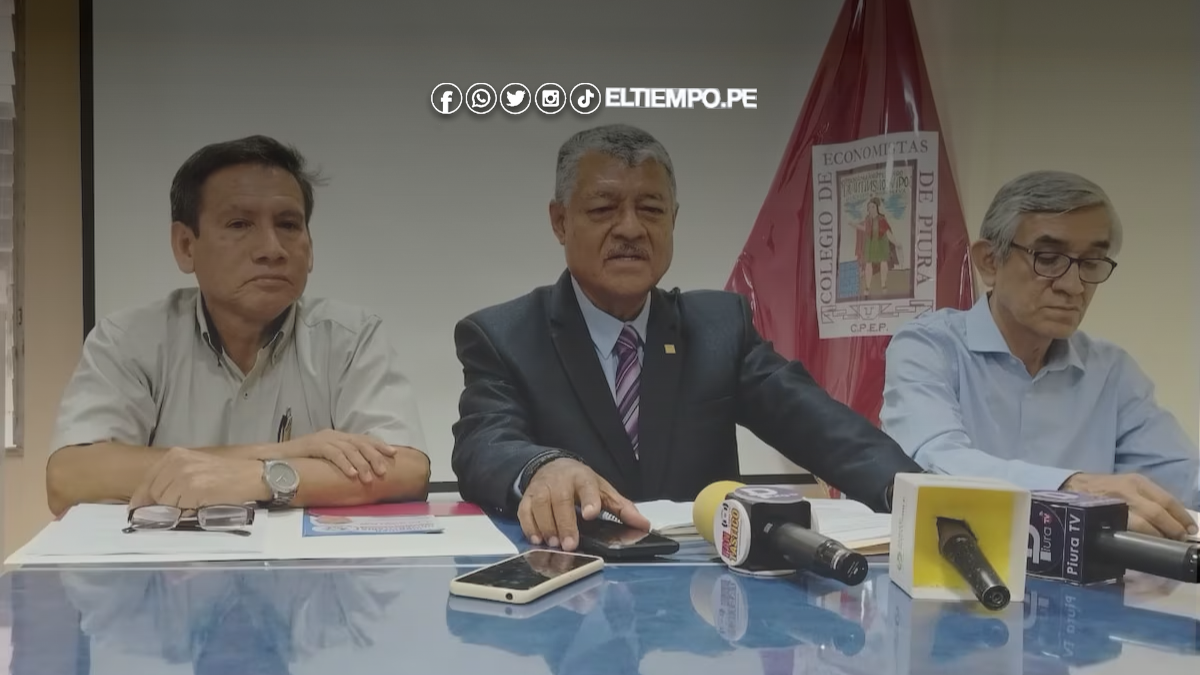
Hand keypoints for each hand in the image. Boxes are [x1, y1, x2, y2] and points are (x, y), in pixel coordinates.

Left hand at [130, 447, 265, 509]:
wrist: (252, 475)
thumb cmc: (227, 475)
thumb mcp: (196, 468)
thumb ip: (173, 479)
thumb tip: (154, 502)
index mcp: (175, 456)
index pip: (147, 481)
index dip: (141, 499)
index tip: (139, 511)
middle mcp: (177, 463)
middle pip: (152, 494)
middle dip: (159, 508)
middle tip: (172, 513)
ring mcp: (184, 475)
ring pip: (164, 504)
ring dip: (173, 511)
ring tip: (192, 507)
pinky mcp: (193, 488)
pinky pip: (178, 509)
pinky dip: (185, 514)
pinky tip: (198, 508)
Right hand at [277, 430, 395, 482]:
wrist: (276, 457)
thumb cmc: (302, 461)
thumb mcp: (326, 458)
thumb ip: (341, 460)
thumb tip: (361, 472)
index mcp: (338, 436)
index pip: (363, 439)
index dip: (379, 445)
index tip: (394, 454)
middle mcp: (333, 434)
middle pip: (359, 443)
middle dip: (374, 457)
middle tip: (384, 471)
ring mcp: (324, 438)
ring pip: (349, 449)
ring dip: (361, 464)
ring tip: (369, 477)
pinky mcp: (314, 445)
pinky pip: (333, 454)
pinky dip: (344, 464)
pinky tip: (351, 474)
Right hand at [518, 458, 649, 551]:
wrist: (553, 467)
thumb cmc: (581, 483)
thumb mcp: (603, 491)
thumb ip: (622, 509)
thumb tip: (643, 525)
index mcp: (583, 479)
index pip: (588, 487)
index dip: (589, 500)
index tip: (591, 513)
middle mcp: (561, 481)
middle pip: (561, 501)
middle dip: (565, 524)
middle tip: (570, 545)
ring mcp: (542, 488)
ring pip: (540, 506)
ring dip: (546, 527)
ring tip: (553, 544)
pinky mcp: (527, 496)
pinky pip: (524, 511)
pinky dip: (529, 526)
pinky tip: (537, 539)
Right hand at [1062, 473, 1196, 539]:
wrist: (1070, 488)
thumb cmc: (1103, 489)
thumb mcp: (1126, 484)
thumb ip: (1146, 497)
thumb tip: (1172, 519)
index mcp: (1137, 481)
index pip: (1167, 500)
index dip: (1182, 517)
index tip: (1191, 530)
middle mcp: (1127, 492)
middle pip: (1158, 514)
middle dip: (1172, 530)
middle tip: (1179, 541)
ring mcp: (1115, 505)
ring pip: (1143, 525)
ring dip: (1157, 537)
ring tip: (1163, 545)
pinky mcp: (1103, 518)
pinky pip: (1126, 533)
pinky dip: (1138, 541)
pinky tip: (1143, 546)